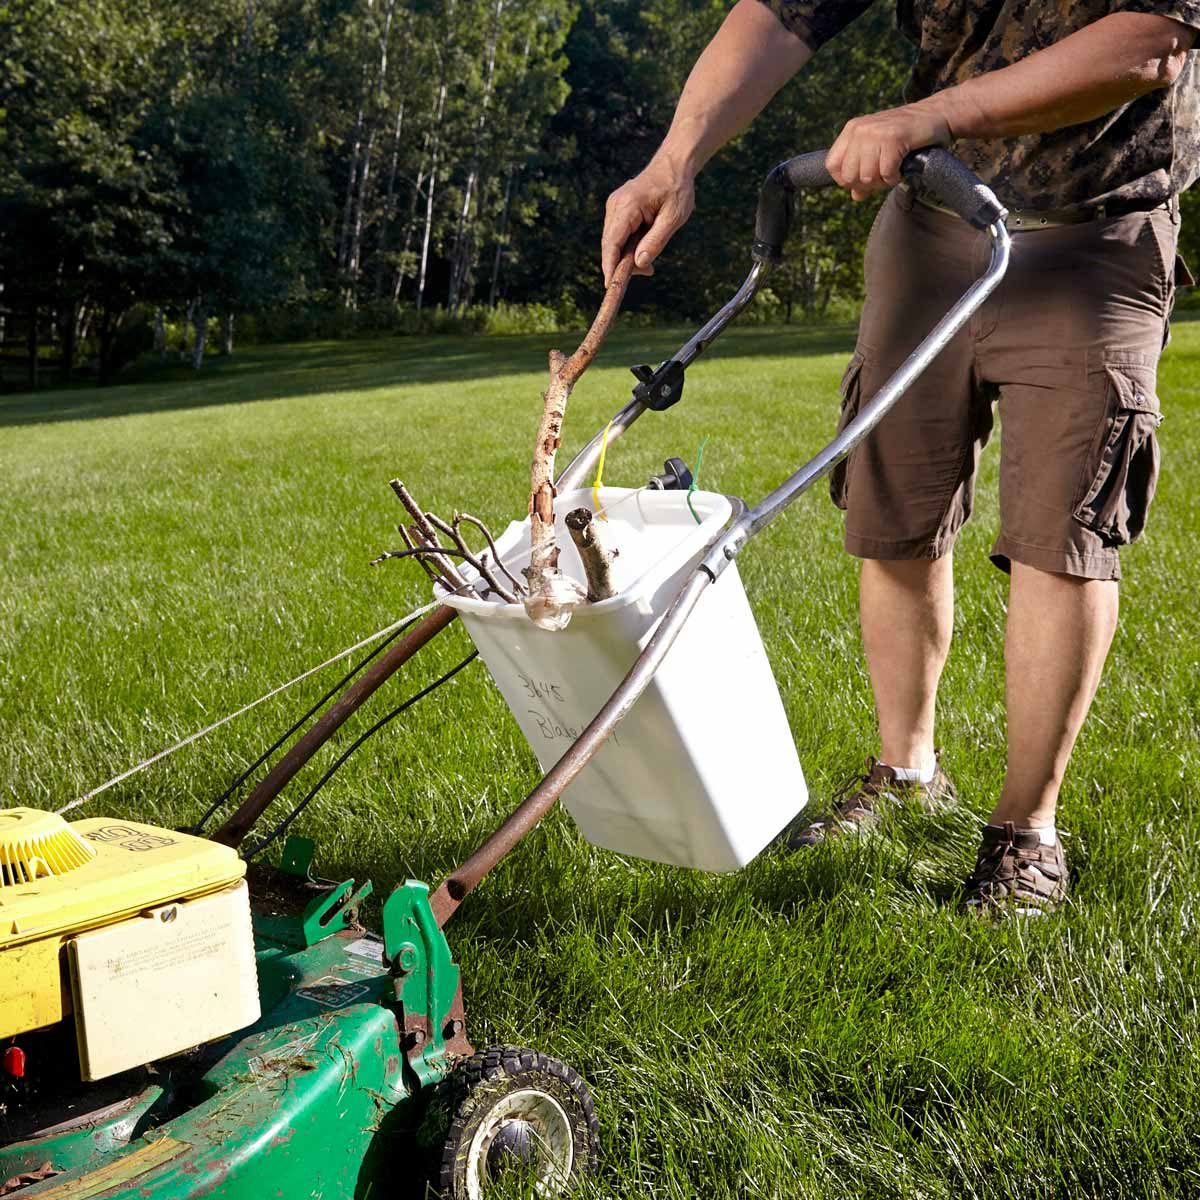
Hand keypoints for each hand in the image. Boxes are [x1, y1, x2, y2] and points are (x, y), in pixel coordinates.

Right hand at [601, 159, 695, 285]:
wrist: (674, 165)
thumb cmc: (676, 189)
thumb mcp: (673, 218)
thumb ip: (656, 241)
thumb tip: (639, 263)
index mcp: (627, 205)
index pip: (612, 242)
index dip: (609, 265)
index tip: (610, 285)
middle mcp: (615, 205)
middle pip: (610, 244)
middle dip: (623, 264)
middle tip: (649, 271)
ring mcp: (614, 206)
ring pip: (613, 241)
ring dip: (627, 255)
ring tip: (650, 261)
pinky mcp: (617, 210)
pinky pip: (618, 234)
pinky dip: (628, 246)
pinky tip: (644, 247)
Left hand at [826, 101, 952, 199]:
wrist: (937, 114)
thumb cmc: (908, 135)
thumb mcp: (879, 151)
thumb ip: (864, 171)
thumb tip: (856, 196)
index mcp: (852, 130)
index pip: (832, 166)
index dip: (847, 180)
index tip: (864, 179)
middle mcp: (860, 129)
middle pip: (849, 176)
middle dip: (866, 184)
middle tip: (883, 176)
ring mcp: (875, 132)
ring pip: (867, 177)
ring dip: (883, 182)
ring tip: (893, 171)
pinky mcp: (893, 137)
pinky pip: (886, 173)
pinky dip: (895, 178)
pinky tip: (902, 169)